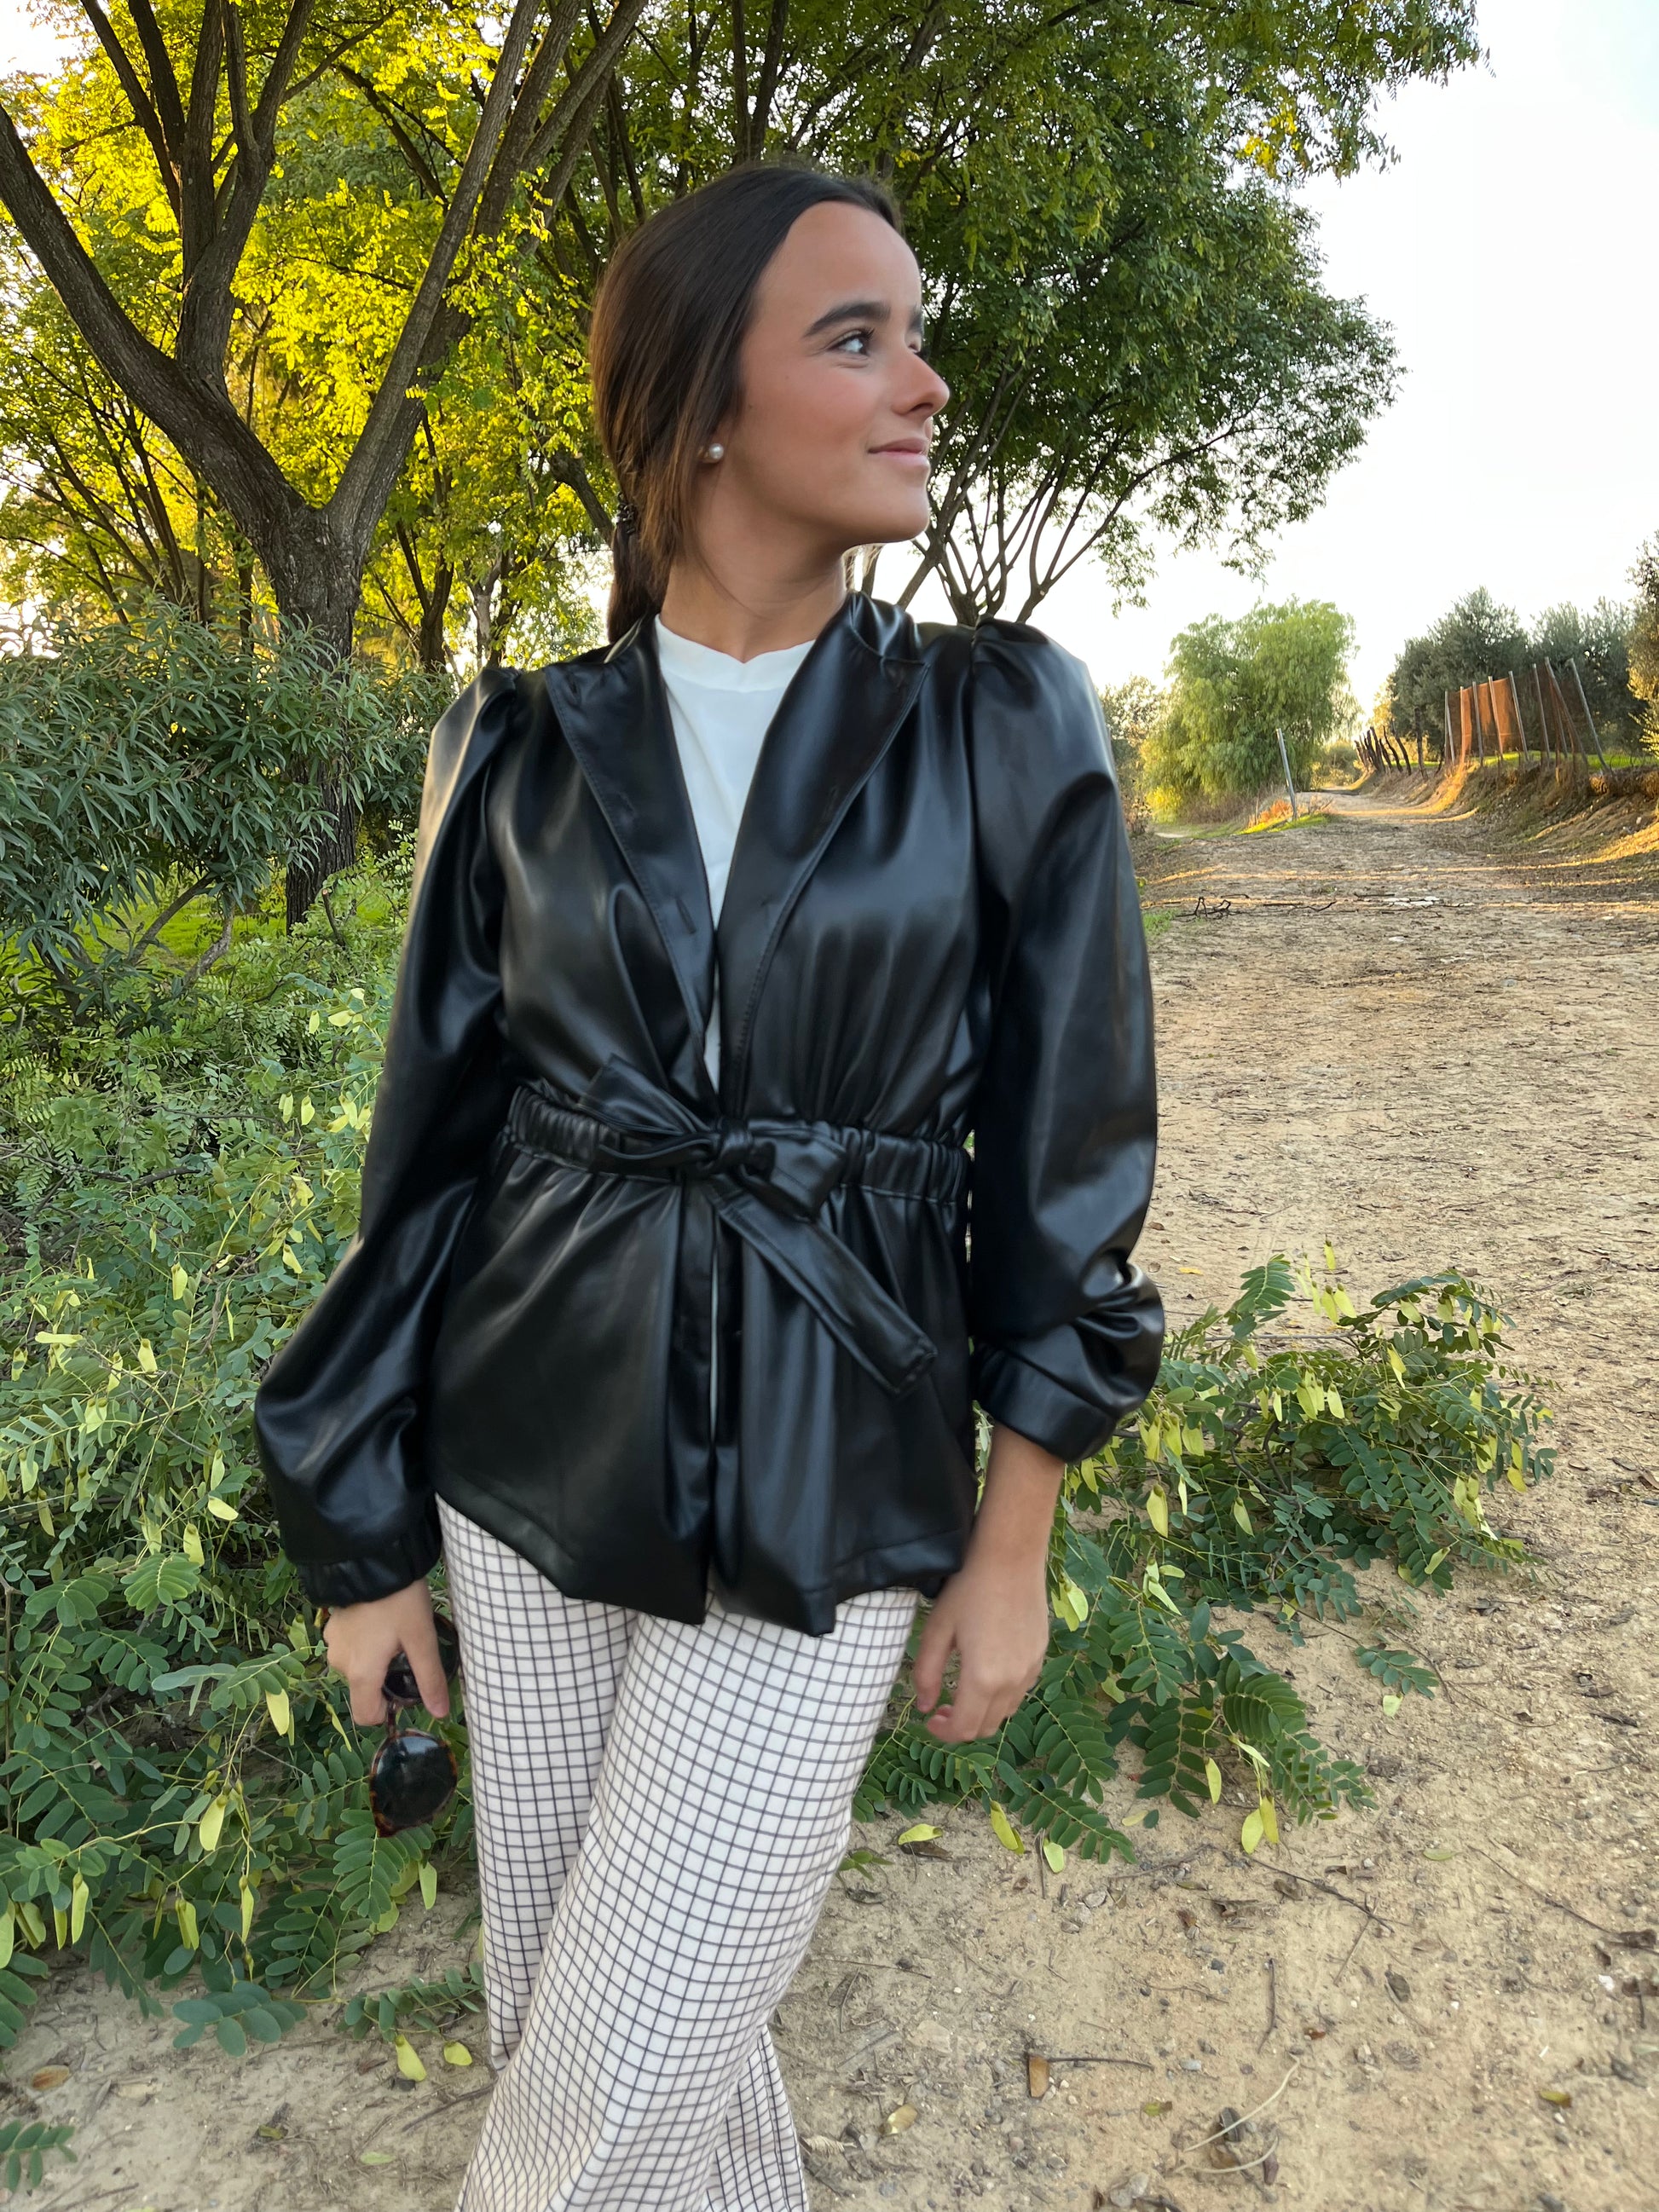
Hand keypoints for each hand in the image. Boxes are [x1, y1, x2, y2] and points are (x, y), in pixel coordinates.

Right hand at [322, 1580, 450, 1726]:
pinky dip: (364, 1642)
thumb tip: (441, 1714)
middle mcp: (340, 1663)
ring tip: (395, 1630)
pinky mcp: (331, 1624)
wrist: (373, 1558)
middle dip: (386, 1678)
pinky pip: (349, 1646)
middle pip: (364, 1688)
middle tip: (407, 1649)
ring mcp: (332, 1642)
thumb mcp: (422, 1638)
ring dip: (375, 1658)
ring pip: (357, 1666)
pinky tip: (379, 1619)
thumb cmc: (401, 1601)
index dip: (388, 1709)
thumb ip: (430, 1679)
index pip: (366, 1716)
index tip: (406, 1686)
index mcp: (361, 1673)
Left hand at [911, 1422, 1064, 1742]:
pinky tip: (986, 1673)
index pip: (965, 1729)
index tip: (929, 1720)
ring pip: (1005, 1712)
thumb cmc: (967, 1589)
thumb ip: (927, 1673)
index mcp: (983, 1678)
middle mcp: (1012, 1682)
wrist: (1010, 1557)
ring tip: (962, 1692)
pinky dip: (1000, 1696)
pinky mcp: (1040, 1656)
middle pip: (987, 1728)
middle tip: (941, 1708)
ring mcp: (1031, 1670)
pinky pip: (1020, 1691)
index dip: (943, 1733)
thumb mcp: (938, 1629)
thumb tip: (924, 1707)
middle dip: (961, 1726)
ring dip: (982, 1712)